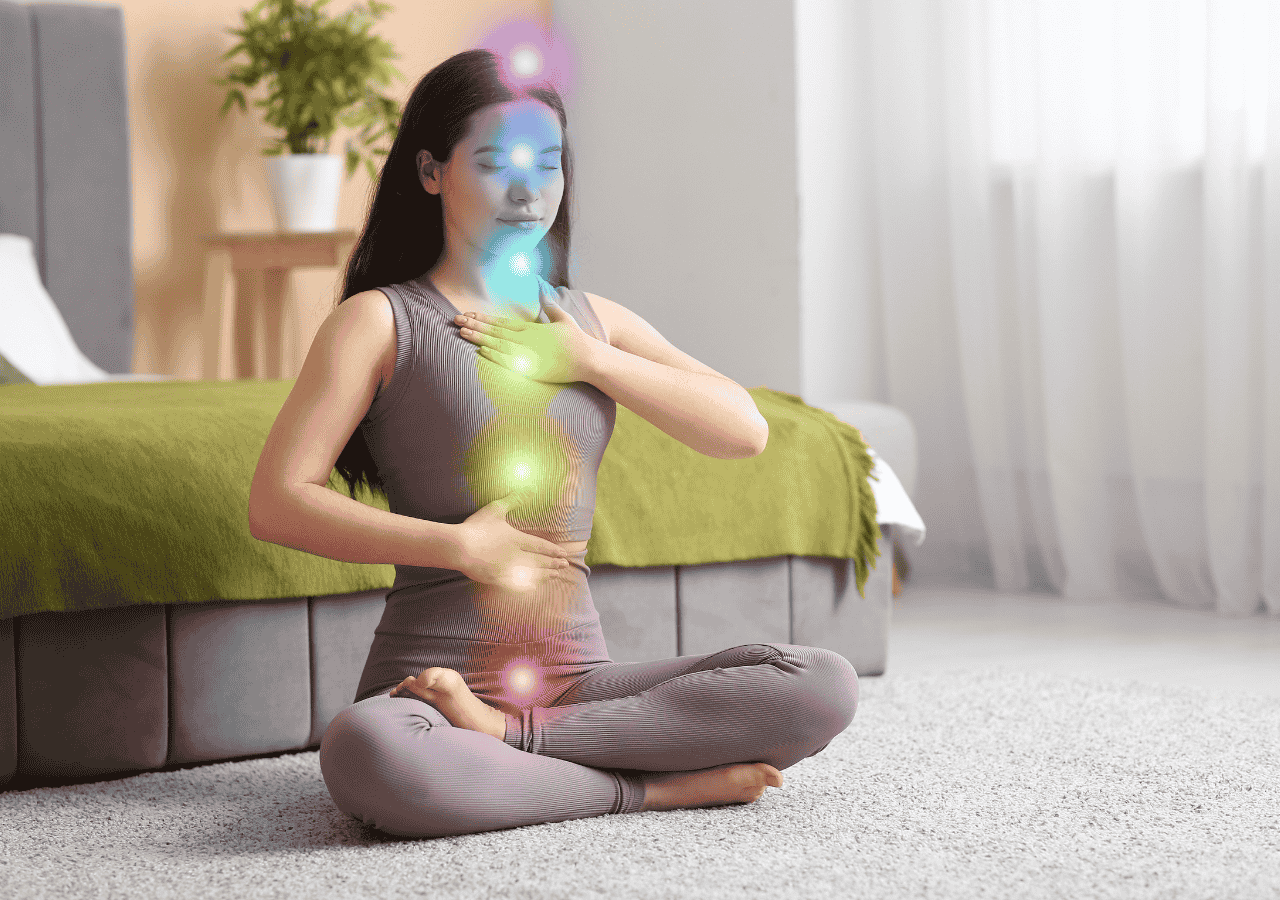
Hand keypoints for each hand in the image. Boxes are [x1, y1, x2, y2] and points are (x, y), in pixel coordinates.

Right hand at [451, 495, 573, 592]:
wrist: (459, 548)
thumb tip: (531, 487)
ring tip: (554, 575)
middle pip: (540, 562)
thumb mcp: (496, 509)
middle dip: (553, 564)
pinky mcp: (498, 580)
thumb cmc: (476, 527)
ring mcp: (508, 570)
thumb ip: (514, 499)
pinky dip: (528, 586)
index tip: (564, 553)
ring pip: (532, 575)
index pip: (541, 546)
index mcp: (517, 539)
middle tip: (565, 566)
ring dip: (545, 575)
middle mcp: (516, 556)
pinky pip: (518, 585)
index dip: (553, 550)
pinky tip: (533, 586)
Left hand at [453, 283, 597, 383]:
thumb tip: (543, 292)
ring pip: (498, 344)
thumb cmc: (577, 339)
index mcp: (532, 328)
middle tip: (455, 320)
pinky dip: (495, 356)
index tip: (468, 313)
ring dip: (479, 338)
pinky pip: (509, 362)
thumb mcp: (563, 318)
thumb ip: (550, 306)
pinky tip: (481, 351)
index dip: (483, 317)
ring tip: (462, 333)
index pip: (501, 321)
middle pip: (495, 331)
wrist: (588, 359)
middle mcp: (527, 339)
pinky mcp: (532, 369)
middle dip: (475, 325)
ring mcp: (529, 354)